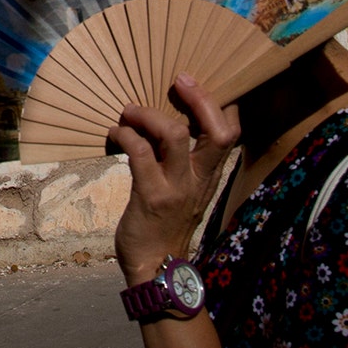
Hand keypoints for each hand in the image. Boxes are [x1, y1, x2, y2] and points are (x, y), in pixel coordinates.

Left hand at [111, 73, 240, 286]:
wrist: (156, 268)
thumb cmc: (165, 225)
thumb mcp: (185, 191)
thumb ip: (183, 162)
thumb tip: (164, 125)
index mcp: (210, 175)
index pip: (231, 134)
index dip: (221, 105)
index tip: (198, 86)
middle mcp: (199, 179)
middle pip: (217, 131)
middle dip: (200, 98)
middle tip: (179, 80)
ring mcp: (177, 187)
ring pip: (177, 135)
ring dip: (150, 115)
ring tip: (130, 111)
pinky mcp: (151, 196)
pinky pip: (140, 153)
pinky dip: (126, 136)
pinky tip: (115, 133)